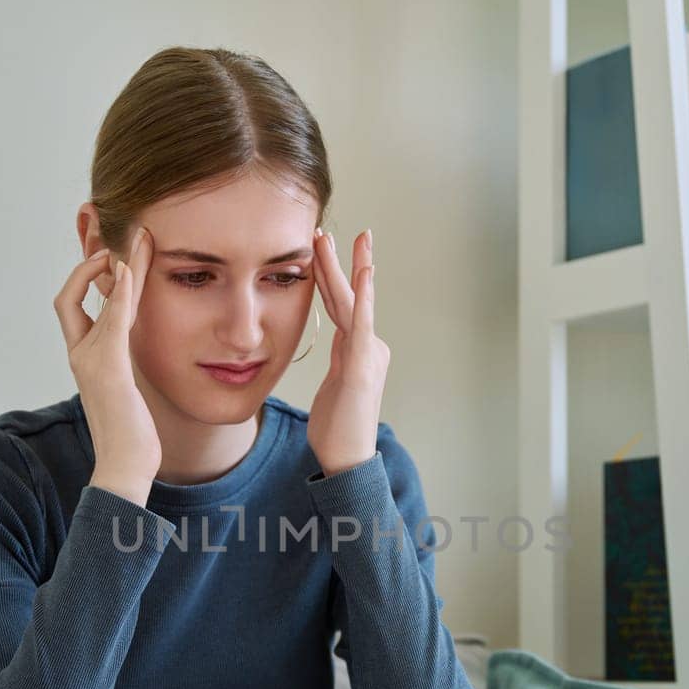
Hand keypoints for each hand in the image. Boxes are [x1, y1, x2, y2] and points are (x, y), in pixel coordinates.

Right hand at [52, 228, 160, 505]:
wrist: (125, 467)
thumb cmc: (132, 437)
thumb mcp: (129, 393)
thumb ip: (126, 369)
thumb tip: (135, 356)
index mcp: (86, 357)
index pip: (75, 306)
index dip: (88, 277)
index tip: (111, 255)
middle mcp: (81, 353)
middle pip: (73, 292)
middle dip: (89, 259)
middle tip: (112, 228)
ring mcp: (90, 359)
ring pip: (94, 297)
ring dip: (114, 264)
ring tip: (134, 236)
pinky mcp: (108, 367)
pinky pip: (112, 319)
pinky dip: (120, 292)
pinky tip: (129, 271)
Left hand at [308, 227, 388, 477]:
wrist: (347, 459)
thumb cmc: (338, 428)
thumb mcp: (334, 386)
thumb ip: (339, 360)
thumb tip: (338, 340)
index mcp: (357, 350)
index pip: (340, 304)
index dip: (330, 275)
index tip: (320, 247)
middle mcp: (367, 347)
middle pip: (347, 296)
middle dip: (338, 261)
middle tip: (326, 229)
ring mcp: (368, 355)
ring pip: (352, 304)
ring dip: (345, 268)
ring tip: (339, 239)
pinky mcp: (363, 368)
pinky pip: (361, 326)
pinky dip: (363, 298)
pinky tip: (365, 273)